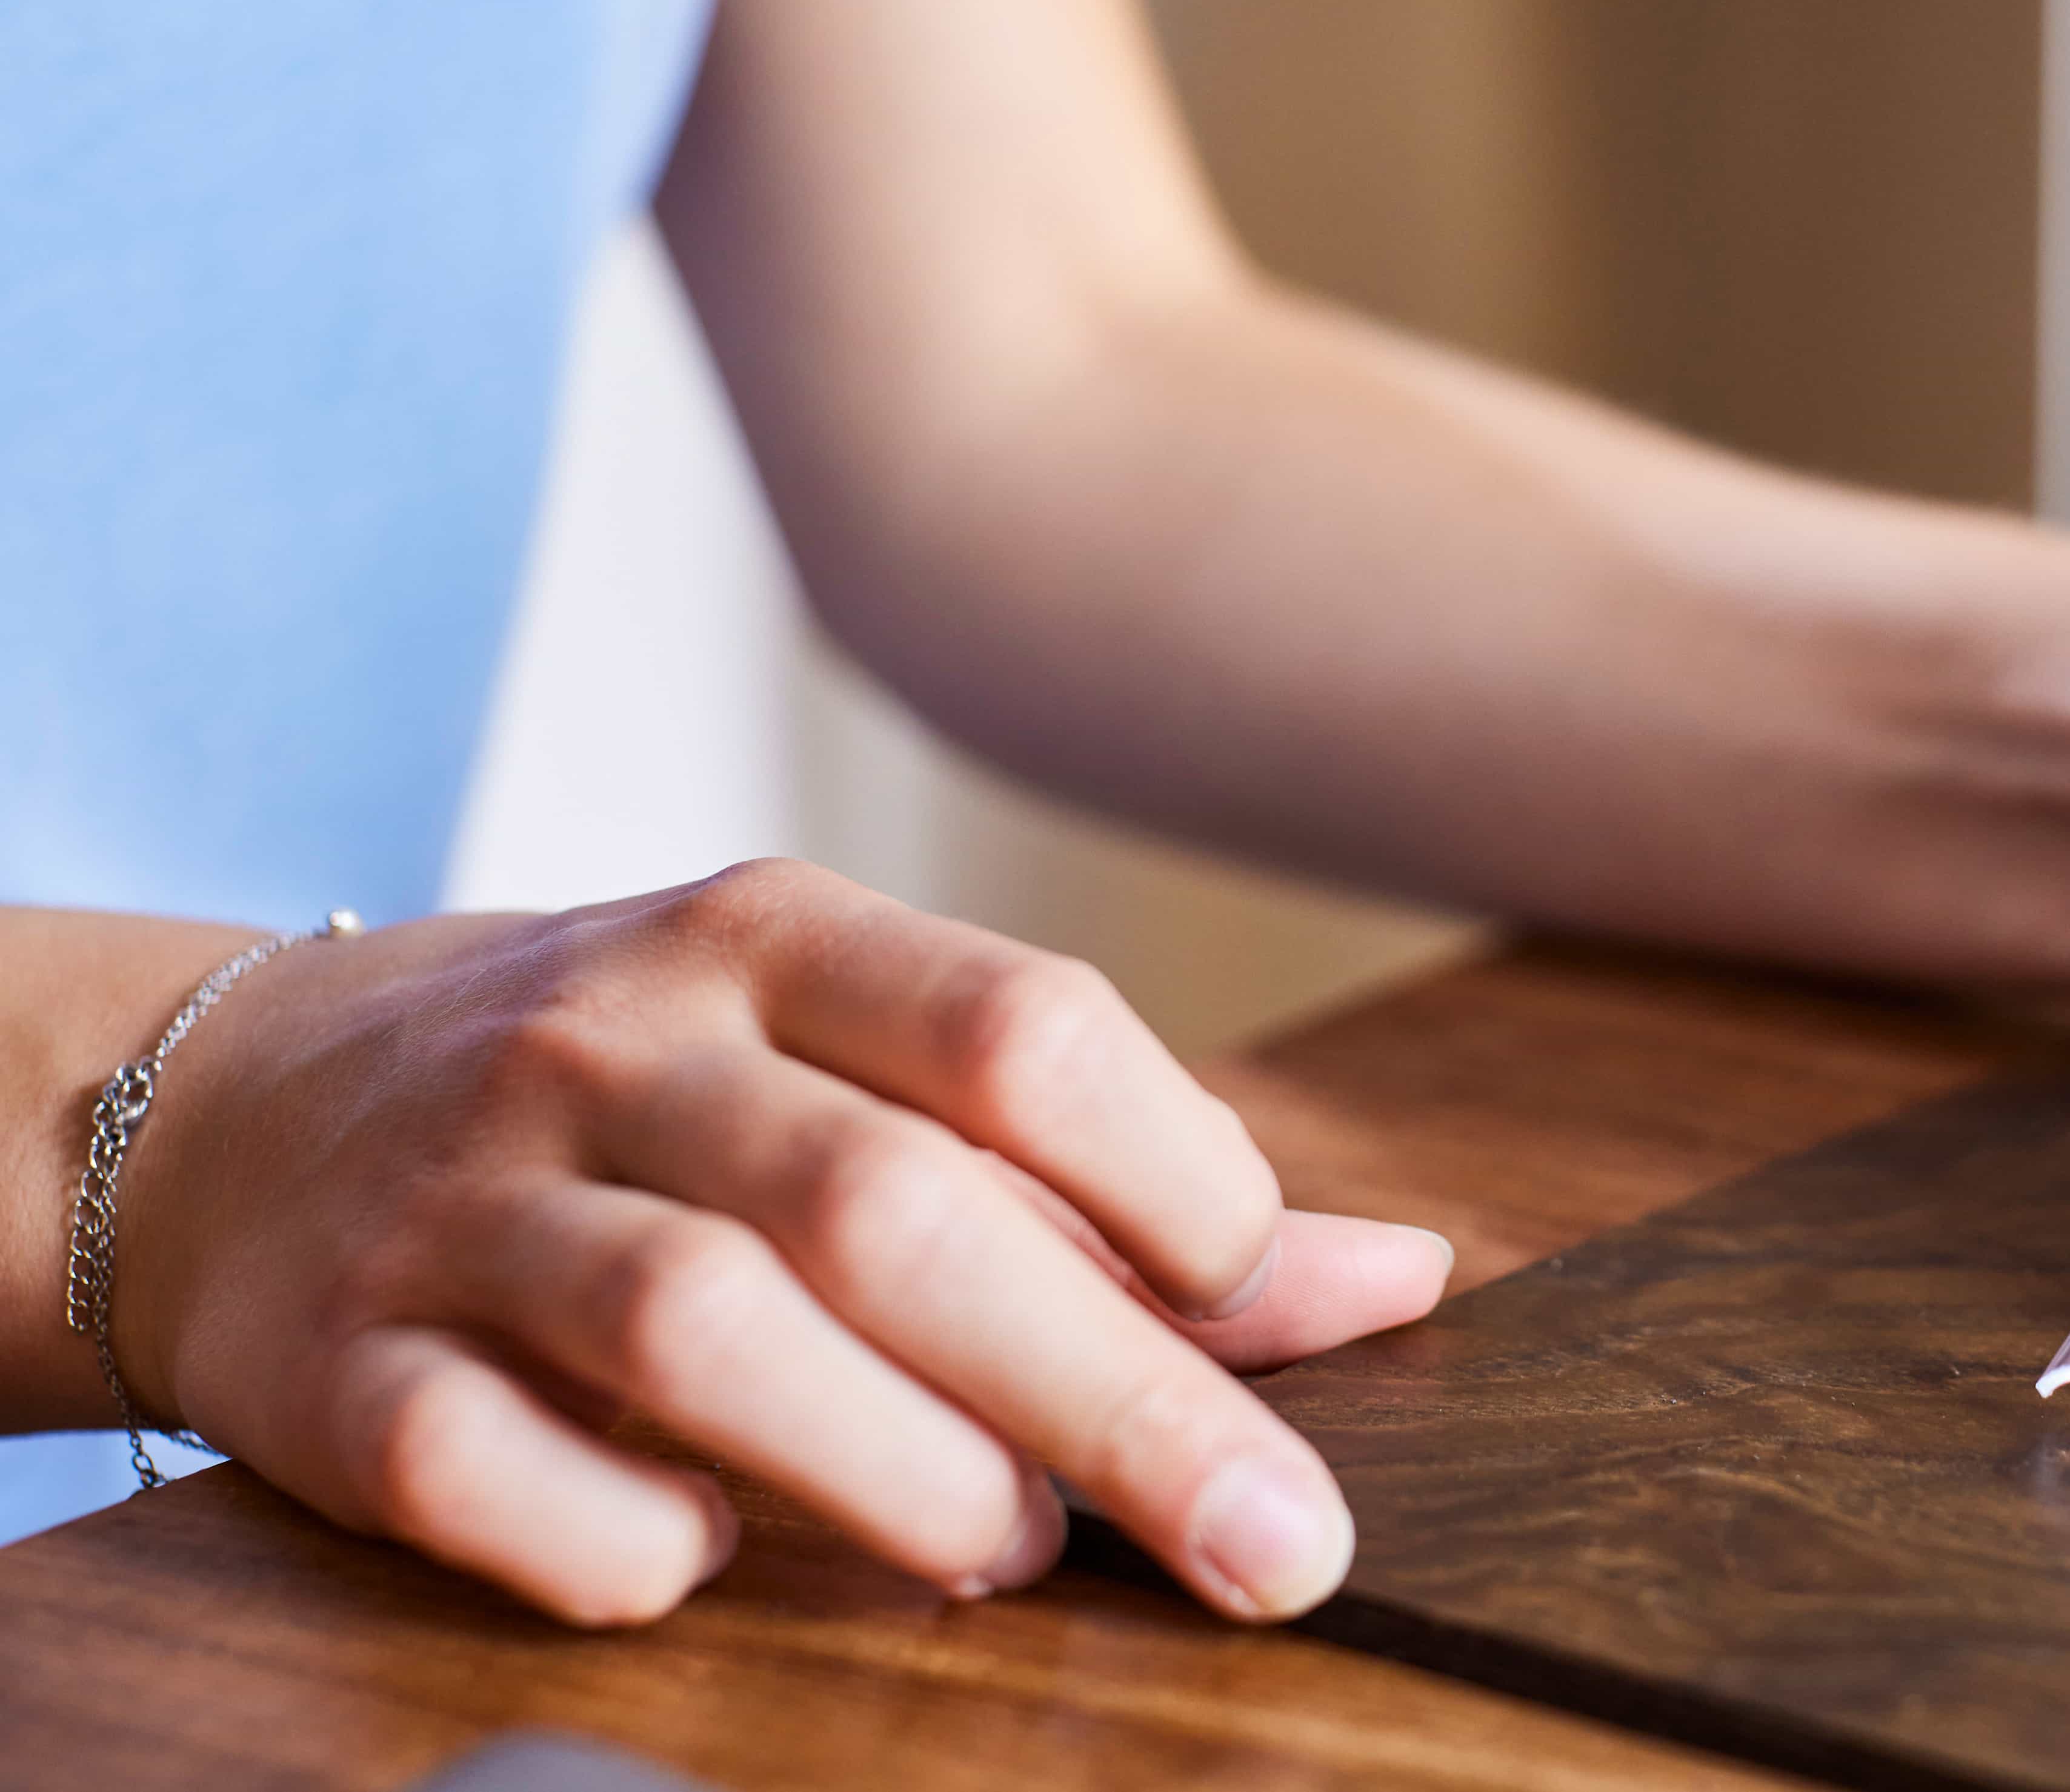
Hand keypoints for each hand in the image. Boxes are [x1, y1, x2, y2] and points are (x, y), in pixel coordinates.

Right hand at [106, 861, 1448, 1624]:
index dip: (1180, 1184)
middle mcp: (620, 1044)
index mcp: (777, 939)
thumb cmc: (650, 1098)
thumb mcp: (870, 1069)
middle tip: (1253, 1535)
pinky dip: (624, 1542)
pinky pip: (481, 1474)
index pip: (1025, 1030)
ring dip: (897, 1471)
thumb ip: (1122, 1180)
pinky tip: (711, 1555)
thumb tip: (1396, 1276)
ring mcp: (460, 1201)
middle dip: (1113, 1394)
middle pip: (895, 1210)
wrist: (247, 1103)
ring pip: (698, 1331)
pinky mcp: (327, 1364)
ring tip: (1006, 1553)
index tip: (1261, 1311)